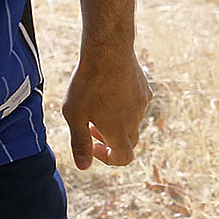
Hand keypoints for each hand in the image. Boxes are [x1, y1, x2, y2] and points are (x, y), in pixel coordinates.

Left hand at [62, 45, 151, 168]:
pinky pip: (137, 103)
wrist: (108, 51)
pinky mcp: (144, 88)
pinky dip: (125, 104)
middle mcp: (134, 120)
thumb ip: (79, 142)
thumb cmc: (88, 84)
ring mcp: (141, 104)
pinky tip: (111, 89)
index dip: (109, 158)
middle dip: (112, 140)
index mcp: (118, 132)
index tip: (94, 146)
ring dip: (118, 121)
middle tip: (93, 125)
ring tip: (98, 104)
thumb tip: (83, 167)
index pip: (124, 158)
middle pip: (129, 141)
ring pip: (133, 121)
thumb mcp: (74, 115)